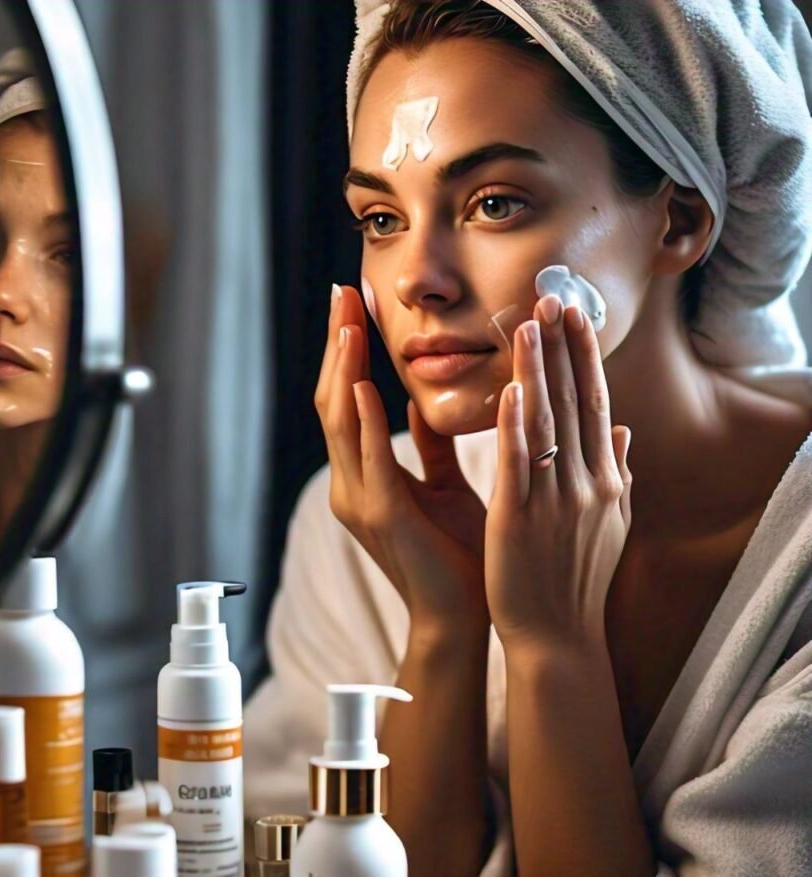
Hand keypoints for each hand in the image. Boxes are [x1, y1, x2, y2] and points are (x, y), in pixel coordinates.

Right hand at [314, 284, 488, 631]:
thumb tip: (421, 401)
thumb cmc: (460, 553)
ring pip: (341, 422)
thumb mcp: (443, 487)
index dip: (347, 351)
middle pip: (333, 400)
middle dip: (337, 345)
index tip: (354, 303)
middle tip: (343, 292)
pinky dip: (364, 420)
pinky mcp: (382, 517)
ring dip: (343, 369)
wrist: (465, 617)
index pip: (348, 398)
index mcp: (366, 476)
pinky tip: (364, 384)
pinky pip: (368, 459)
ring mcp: (360, 501)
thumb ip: (429, 447)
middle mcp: (351, 484)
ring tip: (347, 321)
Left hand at [484, 295, 631, 655]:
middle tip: (550, 296)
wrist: (559, 638)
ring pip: (546, 425)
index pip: (594, 403)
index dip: (584, 357)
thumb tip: (620, 432)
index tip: (573, 315)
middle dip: (563, 348)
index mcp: (604, 481)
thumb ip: (615, 474)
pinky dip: (516, 428)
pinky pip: (518, 467)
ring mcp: (555, 502)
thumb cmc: (577, 579)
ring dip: (538, 372)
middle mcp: (587, 484)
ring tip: (526, 325)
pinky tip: (512, 391)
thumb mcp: (609, 523)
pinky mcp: (519, 522)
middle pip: (575, 402)